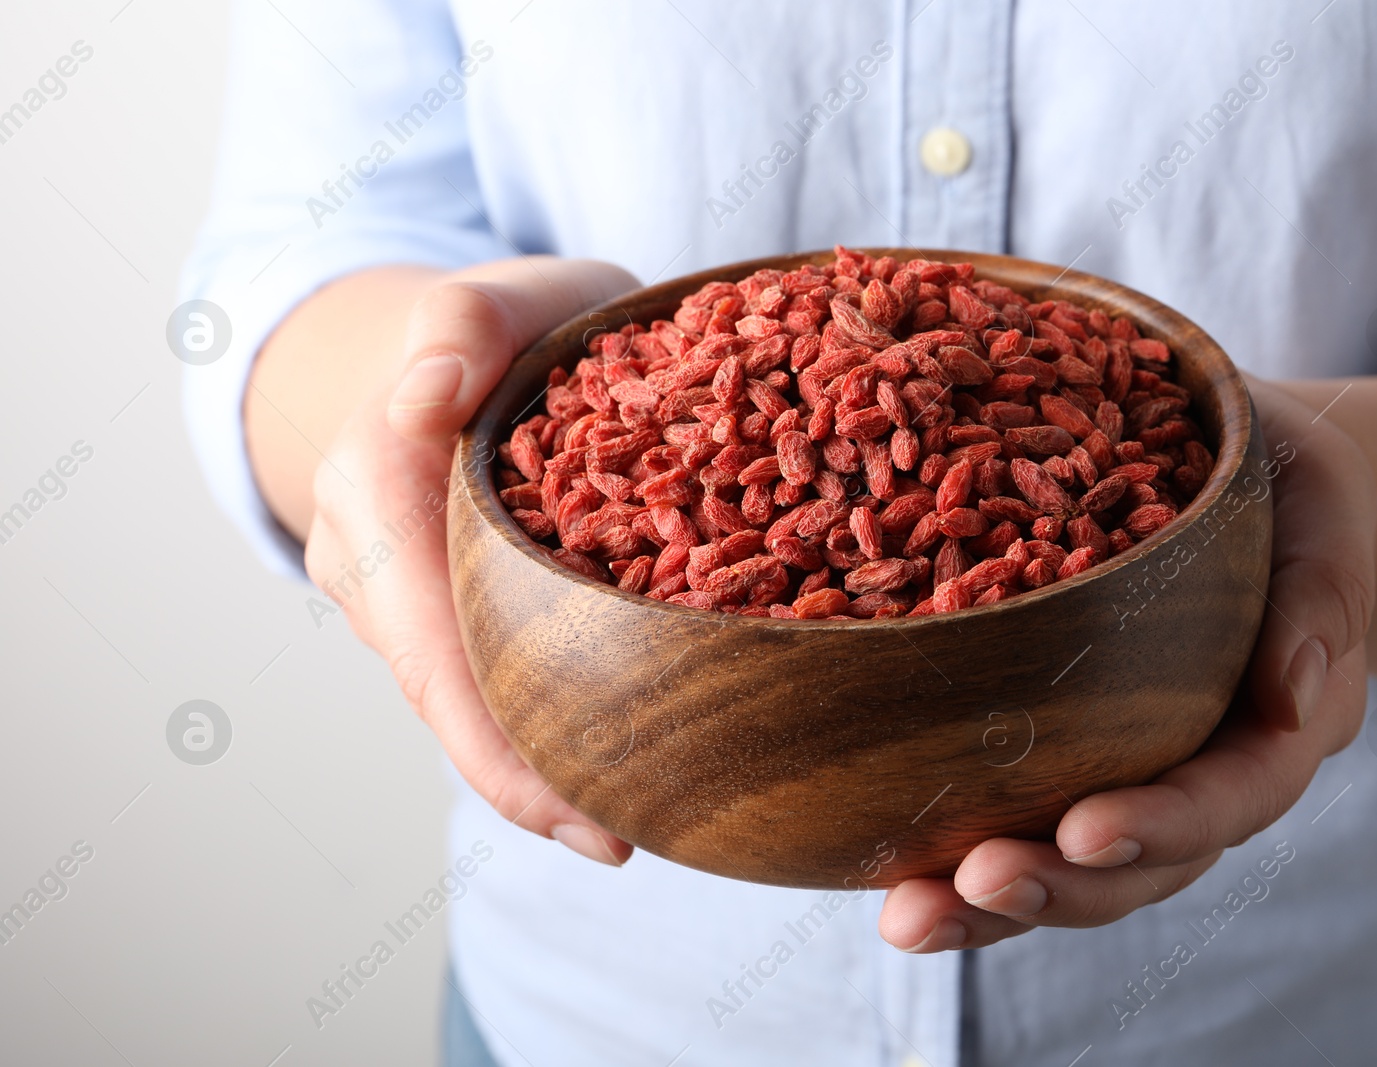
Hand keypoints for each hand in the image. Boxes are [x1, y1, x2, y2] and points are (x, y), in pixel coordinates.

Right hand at [303, 256, 640, 865]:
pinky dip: (538, 718)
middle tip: (621, 835)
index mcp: (375, 482)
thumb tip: (430, 392)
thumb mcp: (494, 294)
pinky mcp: (443, 599)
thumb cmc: (498, 321)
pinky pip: (484, 670)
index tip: (572, 806)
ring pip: (464, 692)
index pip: (428, 634)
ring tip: (626, 819)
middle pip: (445, 690)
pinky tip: (607, 763)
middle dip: (525, 774)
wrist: (459, 340)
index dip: (493, 733)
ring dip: (535, 760)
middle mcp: (371, 552)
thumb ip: (464, 322)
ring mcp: (401, 586)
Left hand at [877, 375, 1376, 950]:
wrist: (1242, 480)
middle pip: (1148, 864)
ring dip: (994, 905)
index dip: (1165, 824)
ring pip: (1077, 869)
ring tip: (910, 918)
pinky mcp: (1073, 762)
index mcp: (1284, 720)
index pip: (1237, 794)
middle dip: (1062, 886)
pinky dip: (959, 865)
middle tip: (976, 881)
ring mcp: (1138, 776)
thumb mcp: (1322, 492)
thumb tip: (1293, 699)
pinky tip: (891, 883)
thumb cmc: (1284, 476)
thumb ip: (1326, 585)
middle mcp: (1211, 770)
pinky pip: (1024, 826)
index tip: (1082, 831)